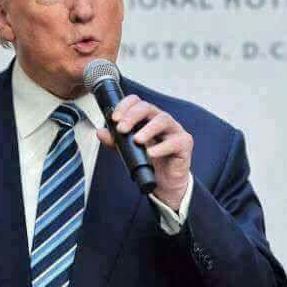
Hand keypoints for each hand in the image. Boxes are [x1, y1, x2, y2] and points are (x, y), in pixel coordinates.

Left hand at [96, 95, 192, 210]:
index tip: (114, 118)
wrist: (165, 183)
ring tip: (137, 140)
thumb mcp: (129, 151)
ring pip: (163, 119)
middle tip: (122, 128)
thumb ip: (115, 141)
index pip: (137, 103)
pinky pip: (175, 141)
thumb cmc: (150, 162)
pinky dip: (162, 147)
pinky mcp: (185, 143)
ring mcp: (174, 130)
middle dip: (133, 116)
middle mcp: (161, 121)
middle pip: (148, 108)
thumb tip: (101, 132)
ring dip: (148, 129)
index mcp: (148, 118)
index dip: (125, 106)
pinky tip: (151, 153)